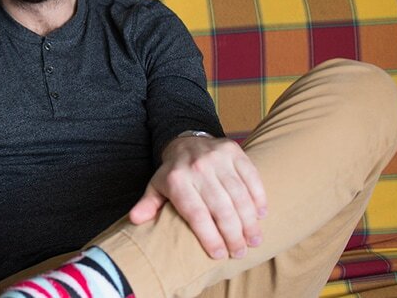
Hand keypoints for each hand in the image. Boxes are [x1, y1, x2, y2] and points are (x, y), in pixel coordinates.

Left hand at [128, 134, 267, 259]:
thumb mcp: (156, 187)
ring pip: (239, 196)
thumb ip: (148, 205)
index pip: (196, 214)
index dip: (209, 236)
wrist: (186, 141)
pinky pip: (251, 178)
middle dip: (233, 235)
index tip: (219, 255)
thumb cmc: (173, 173)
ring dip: (249, 222)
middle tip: (239, 251)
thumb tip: (135, 220)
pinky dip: (258, 198)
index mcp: (176, 180)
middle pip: (221, 208)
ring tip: (253, 240)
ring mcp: (217, 158)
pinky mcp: (234, 151)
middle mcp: (197, 168)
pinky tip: (261, 214)